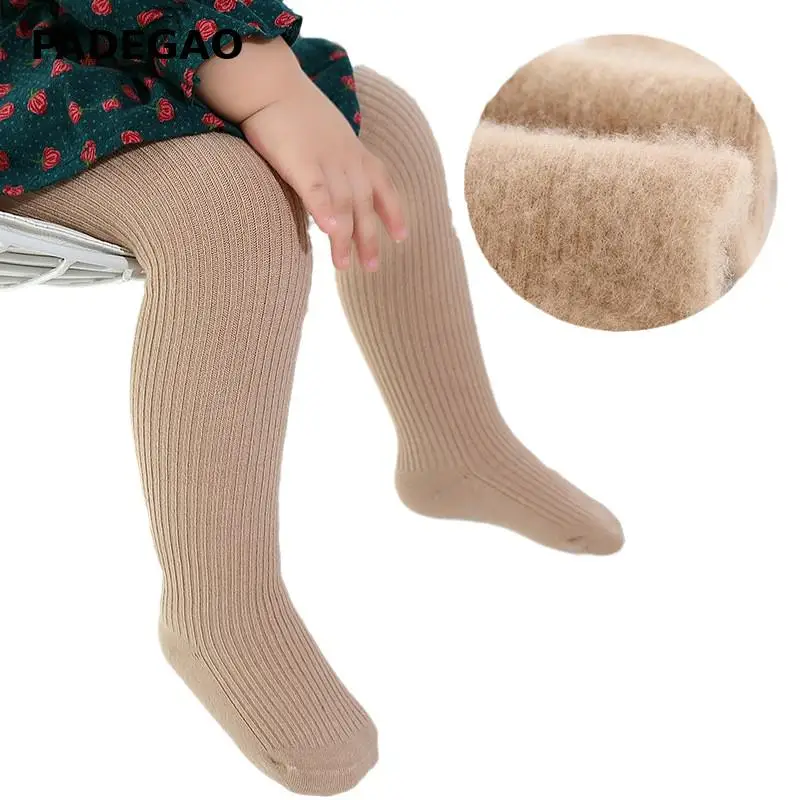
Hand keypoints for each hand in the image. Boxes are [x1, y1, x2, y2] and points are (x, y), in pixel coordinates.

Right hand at [241, 72, 406, 269]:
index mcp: (355, 152)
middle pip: (364, 205)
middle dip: (369, 239)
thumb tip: (335, 189)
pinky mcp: (300, 160)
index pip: (383, 185)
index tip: (401, 237)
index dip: (393, 212)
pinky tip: (329, 232)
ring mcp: (326, 159)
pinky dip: (324, 211)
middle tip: (371, 268)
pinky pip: (316, 190)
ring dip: (345, 238)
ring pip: (343, 204)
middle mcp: (347, 159)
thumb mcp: (327, 133)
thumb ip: (335, 161)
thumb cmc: (293, 110)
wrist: (270, 82)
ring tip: (344, 266)